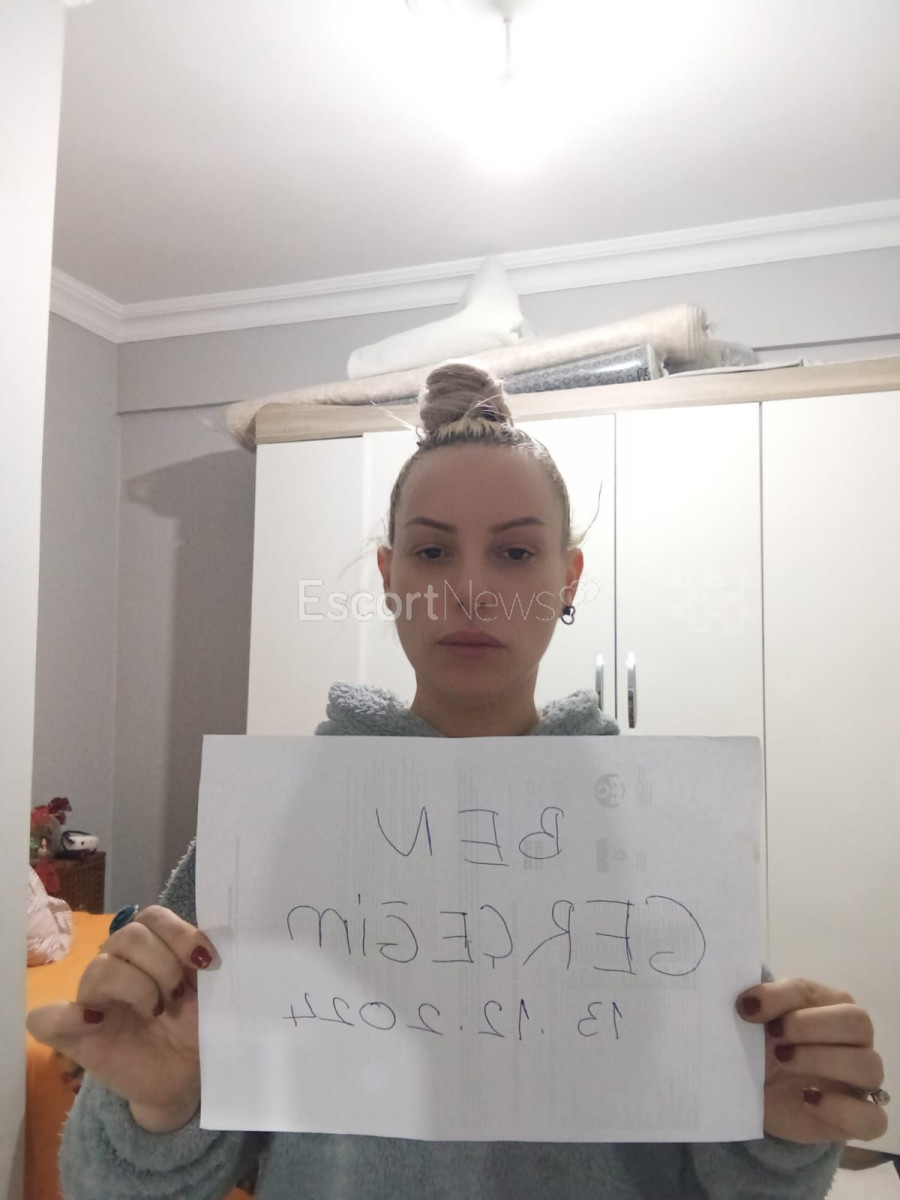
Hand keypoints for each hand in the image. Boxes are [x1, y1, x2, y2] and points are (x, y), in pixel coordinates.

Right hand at [27, 905, 216, 1131]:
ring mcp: (92, 1000)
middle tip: (178, 995)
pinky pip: (45, 1018)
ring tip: (156, 1012)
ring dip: (138, 986)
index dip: (179, 933)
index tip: (204, 962)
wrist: (185, 1080)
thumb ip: (206, 963)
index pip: (151, 917)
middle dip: (164, 963)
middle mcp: (117, 966)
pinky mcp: (72, 1037)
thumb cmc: (195, 1030)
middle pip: (128, 935)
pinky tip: (100, 1021)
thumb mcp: (211, 993)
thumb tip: (210, 943)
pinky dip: (69, 1015)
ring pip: (101, 967)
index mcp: (150, 951)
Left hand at [737, 978, 887, 1144]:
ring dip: (822, 1060)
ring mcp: (860, 1083)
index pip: (820, 993)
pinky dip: (843, 1109)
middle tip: (774, 1034)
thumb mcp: (755, 1023)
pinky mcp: (859, 1120)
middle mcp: (855, 1042)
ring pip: (869, 1066)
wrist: (756, 1097)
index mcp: (832, 1007)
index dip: (781, 997)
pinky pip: (874, 1118)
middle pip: (858, 1023)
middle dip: (810, 1025)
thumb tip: (749, 1003)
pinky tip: (808, 1098)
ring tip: (784, 1060)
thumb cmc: (761, 1050)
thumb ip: (759, 1006)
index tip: (747, 1008)